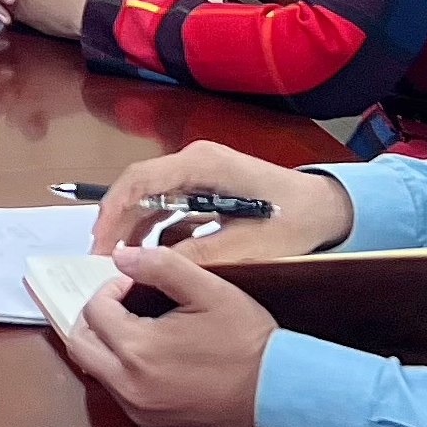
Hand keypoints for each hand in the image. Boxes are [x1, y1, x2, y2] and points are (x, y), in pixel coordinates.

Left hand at [47, 241, 277, 426]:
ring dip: (108, 347)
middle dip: (94, 319)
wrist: (281, 396)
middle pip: (80, 346)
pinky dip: (126, 374)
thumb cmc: (249, 342)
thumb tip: (119, 256)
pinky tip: (155, 360)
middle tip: (120, 305)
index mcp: (139, 350)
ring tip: (140, 329)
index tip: (132, 285)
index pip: (94, 312)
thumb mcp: (210, 290)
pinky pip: (121, 396)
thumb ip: (161, 266)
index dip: (109, 290)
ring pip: (98, 373)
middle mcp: (130, 387)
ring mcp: (141, 413)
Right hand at [84, 139, 352, 260]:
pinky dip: (154, 229)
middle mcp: (194, 161)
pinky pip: (167, 205)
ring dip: (133, 227)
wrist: (327, 208)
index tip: (100, 242)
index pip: (140, 179)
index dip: (113, 209)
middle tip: (100, 257)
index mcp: (202, 164)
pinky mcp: (203, 187)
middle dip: (116, 221)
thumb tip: (152, 266)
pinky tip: (149, 256)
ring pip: (149, 197)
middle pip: (138, 186)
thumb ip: (199, 255)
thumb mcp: (248, 245)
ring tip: (118, 261)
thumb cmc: (293, 220)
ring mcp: (198, 172)